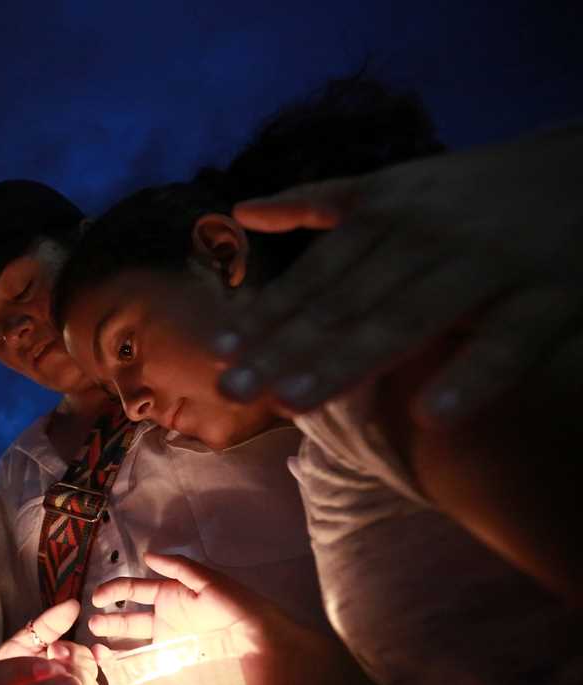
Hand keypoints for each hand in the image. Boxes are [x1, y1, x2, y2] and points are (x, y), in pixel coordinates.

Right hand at [89, 553, 291, 684]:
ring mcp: (172, 653)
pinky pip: (149, 675)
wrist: (276, 659)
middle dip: (109, 620)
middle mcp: (169, 625)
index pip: (137, 591)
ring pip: (134, 649)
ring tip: (95, 648)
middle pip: (130, 622)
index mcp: (176, 598)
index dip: (115, 591)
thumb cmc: (248, 615)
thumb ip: (182, 570)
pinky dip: (128, 674)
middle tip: (90, 623)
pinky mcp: (179, 677)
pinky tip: (114, 672)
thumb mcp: (215, 584)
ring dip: (113, 647)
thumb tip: (148, 555)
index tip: (96, 597)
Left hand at [213, 126, 582, 426]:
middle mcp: (425, 239)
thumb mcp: (394, 184)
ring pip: (407, 322)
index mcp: (384, 215)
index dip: (267, 316)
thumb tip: (242, 212)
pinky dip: (471, 376)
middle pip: (345, 305)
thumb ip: (318, 203)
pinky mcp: (548, 298)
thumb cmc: (474, 189)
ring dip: (347, 362)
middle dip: (286, 349)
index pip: (314, 277)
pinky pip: (506, 344)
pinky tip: (431, 416)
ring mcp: (485, 268)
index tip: (220, 354)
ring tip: (294, 402)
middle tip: (234, 390)